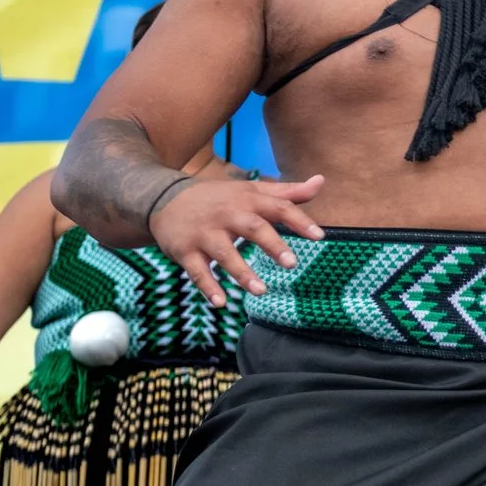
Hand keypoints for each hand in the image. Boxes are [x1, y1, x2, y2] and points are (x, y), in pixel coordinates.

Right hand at [151, 174, 325, 306]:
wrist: (165, 198)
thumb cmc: (220, 198)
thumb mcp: (252, 190)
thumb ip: (287, 192)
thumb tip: (321, 182)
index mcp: (248, 200)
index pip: (279, 208)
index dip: (299, 221)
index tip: (319, 237)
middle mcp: (227, 215)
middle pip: (253, 228)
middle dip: (272, 245)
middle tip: (292, 264)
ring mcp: (204, 234)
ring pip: (225, 254)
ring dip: (242, 273)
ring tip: (262, 291)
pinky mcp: (185, 251)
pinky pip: (197, 271)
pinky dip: (208, 287)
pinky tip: (221, 303)